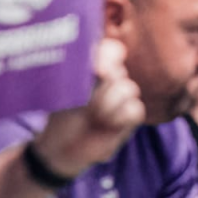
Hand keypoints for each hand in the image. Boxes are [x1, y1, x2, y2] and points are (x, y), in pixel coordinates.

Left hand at [32, 38, 144, 177]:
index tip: (98, 71)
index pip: (112, 50)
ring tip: (95, 116)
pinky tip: (108, 125)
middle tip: (87, 104)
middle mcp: (112, 79)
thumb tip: (102, 71)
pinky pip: (135, 109)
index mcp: (97, 66)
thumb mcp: (67, 92)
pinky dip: (120, 117)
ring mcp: (123, 97)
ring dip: (108, 105)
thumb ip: (83, 75)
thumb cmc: (62, 114)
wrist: (63, 147)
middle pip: (119, 71)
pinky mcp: (131, 117)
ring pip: (128, 89)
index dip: (109, 56)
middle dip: (102, 88)